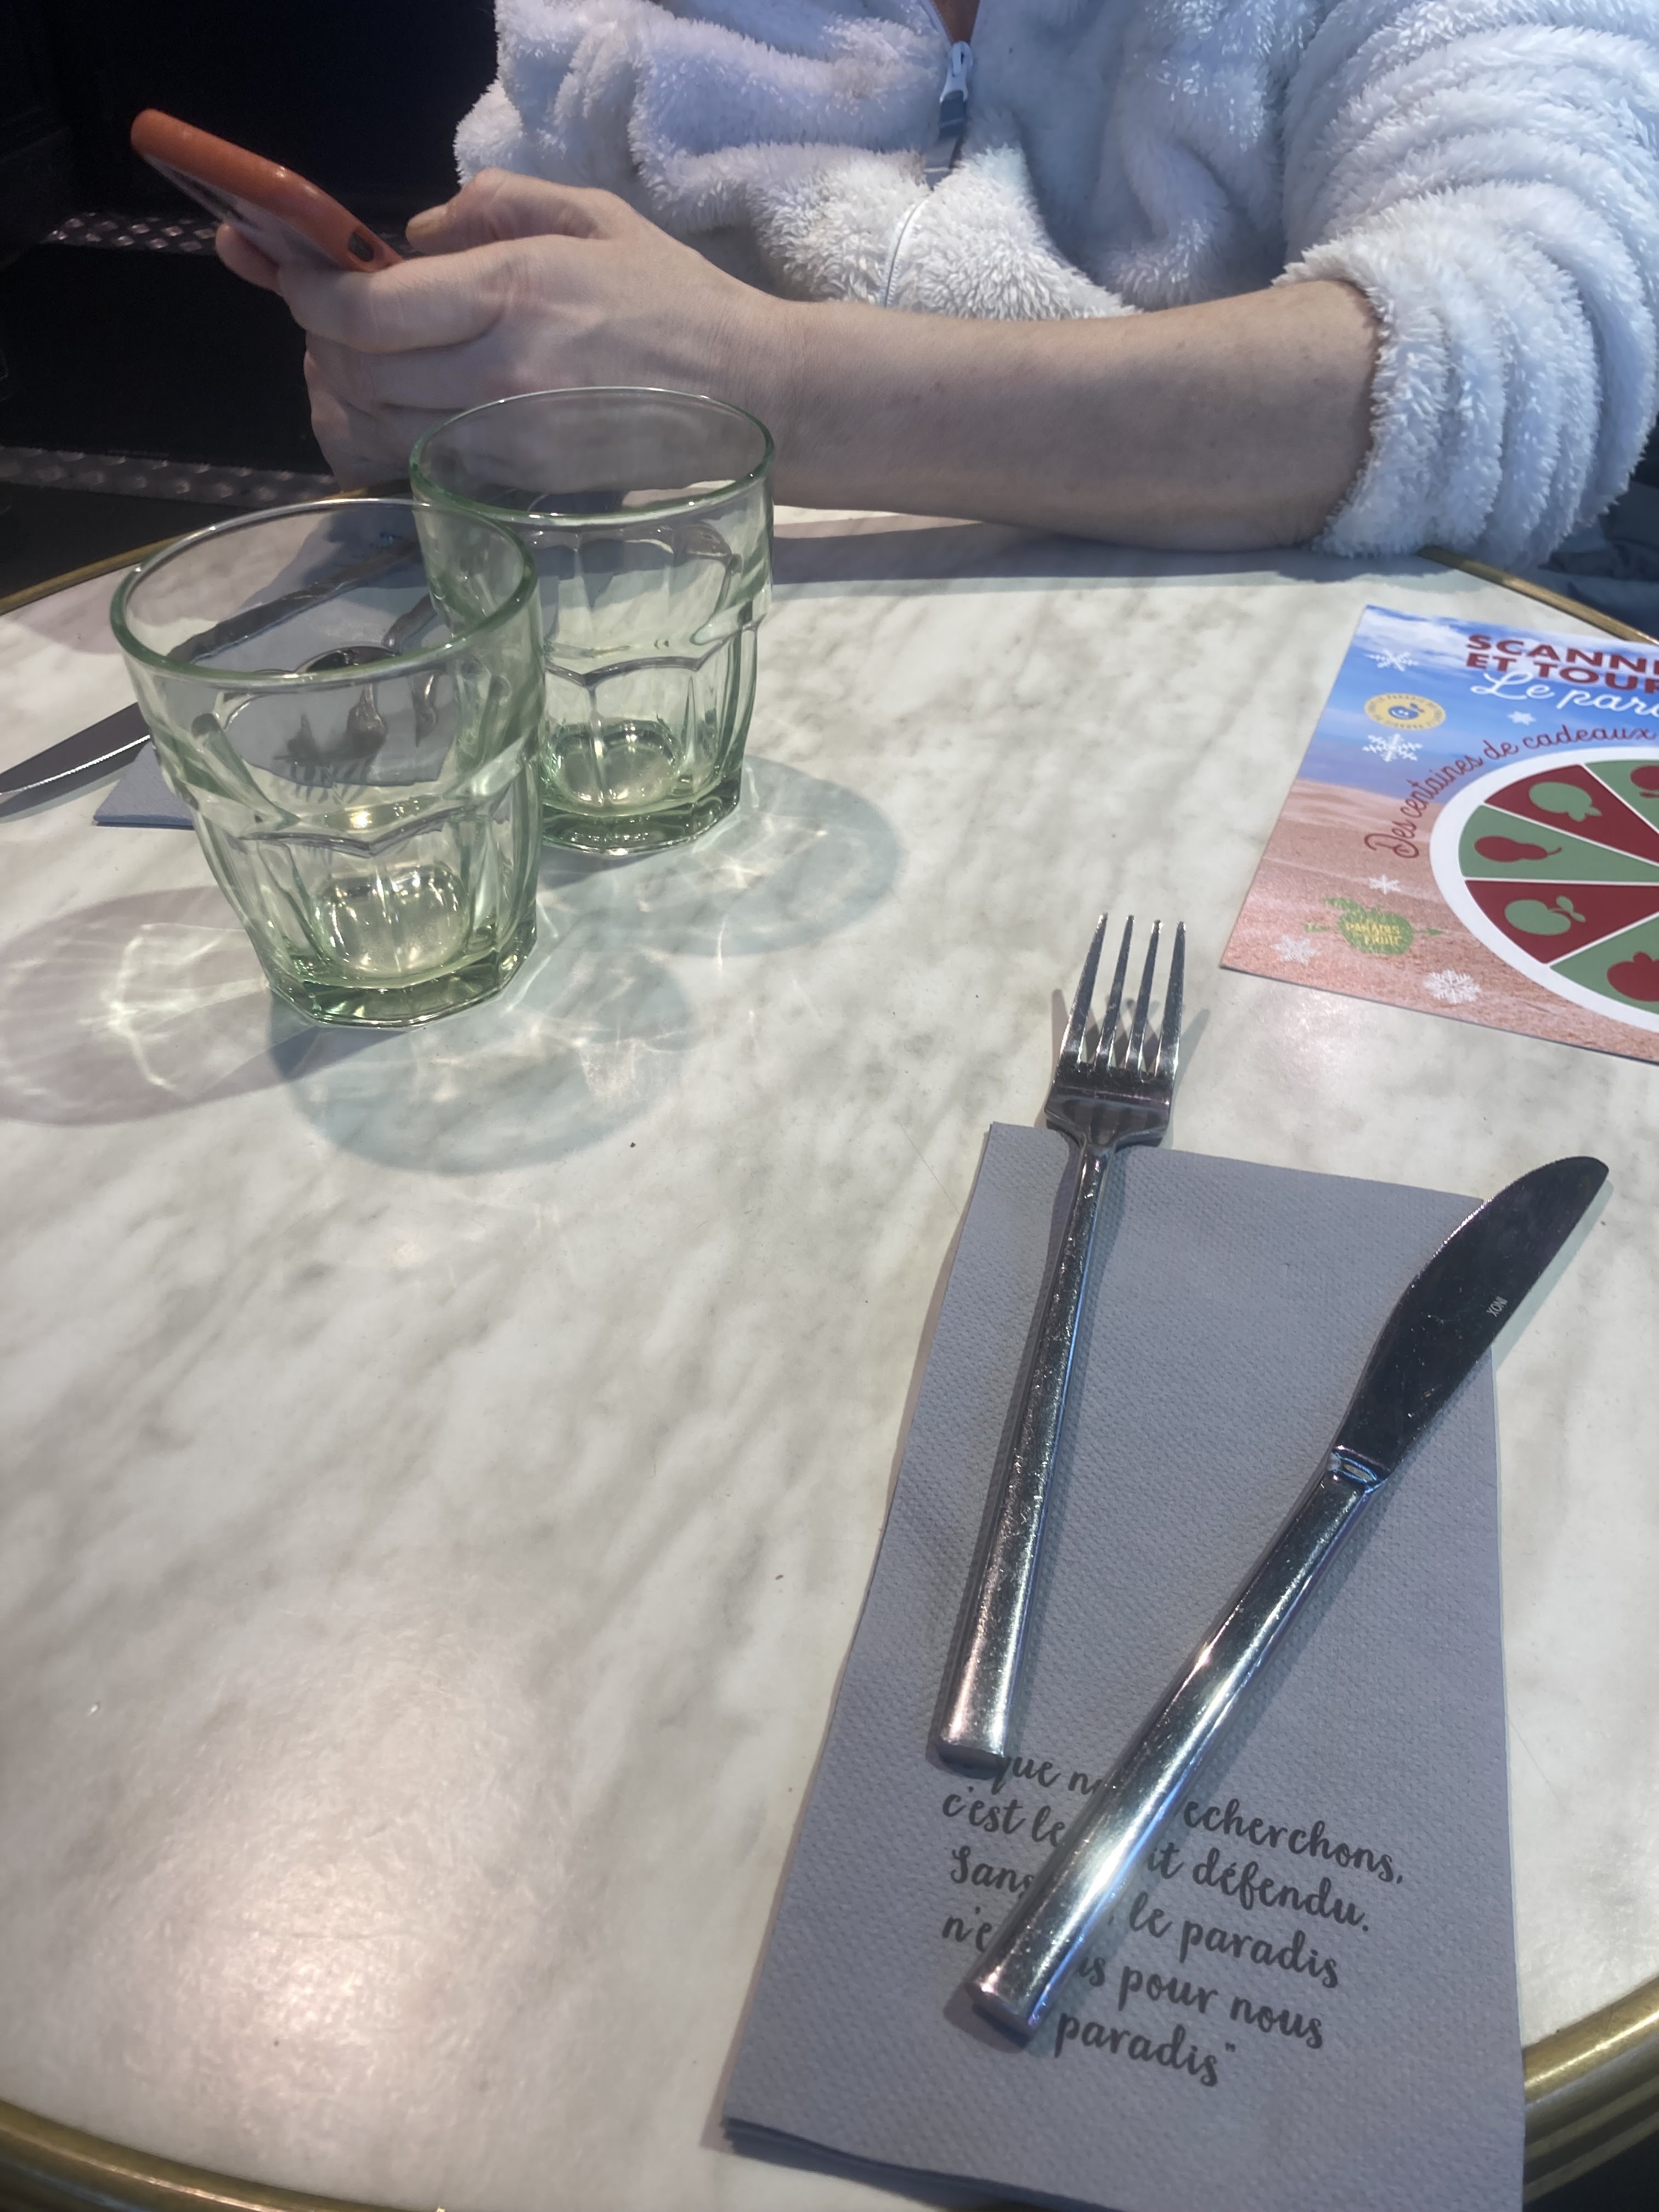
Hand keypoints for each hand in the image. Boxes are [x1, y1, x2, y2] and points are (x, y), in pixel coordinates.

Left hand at [218, 170, 792, 485]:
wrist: (753, 401)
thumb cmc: (677, 303)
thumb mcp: (592, 217)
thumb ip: (494, 206)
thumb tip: (412, 236)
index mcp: (514, 293)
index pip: (364, 307)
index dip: (303, 290)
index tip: (285, 270)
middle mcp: (497, 374)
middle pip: (353, 371)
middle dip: (317, 340)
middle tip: (325, 316)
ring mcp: (502, 441)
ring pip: (368, 430)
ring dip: (337, 396)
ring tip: (351, 364)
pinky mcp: (513, 485)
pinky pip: (407, 467)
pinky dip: (372, 441)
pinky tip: (385, 412)